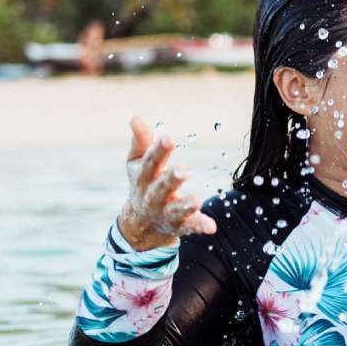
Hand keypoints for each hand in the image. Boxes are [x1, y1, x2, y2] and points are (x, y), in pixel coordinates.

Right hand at [117, 116, 216, 249]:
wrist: (140, 221)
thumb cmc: (143, 182)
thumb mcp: (138, 162)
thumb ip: (141, 141)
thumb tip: (135, 118)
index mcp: (143, 177)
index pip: (150, 162)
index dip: (158, 150)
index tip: (168, 138)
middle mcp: (153, 196)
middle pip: (161, 188)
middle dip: (171, 179)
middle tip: (182, 170)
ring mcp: (166, 212)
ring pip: (175, 210)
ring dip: (185, 206)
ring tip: (196, 201)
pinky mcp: (179, 225)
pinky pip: (190, 226)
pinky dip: (200, 226)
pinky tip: (211, 227)